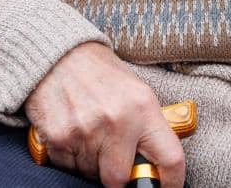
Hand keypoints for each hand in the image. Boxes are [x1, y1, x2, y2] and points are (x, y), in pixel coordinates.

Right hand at [23, 42, 184, 186]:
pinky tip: (73, 133)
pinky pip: (68, 166)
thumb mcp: (136, 91)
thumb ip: (148, 125)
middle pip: (120, 179)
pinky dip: (71, 157)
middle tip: (115, 161)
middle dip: (118, 177)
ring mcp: (85, 131)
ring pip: (91, 174)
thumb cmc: (101, 73)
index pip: (169, 158)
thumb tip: (158, 162)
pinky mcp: (59, 138)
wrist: (58, 55)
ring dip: (92, 164)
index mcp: (143, 108)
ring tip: (91, 135)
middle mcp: (116, 121)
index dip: (172, 183)